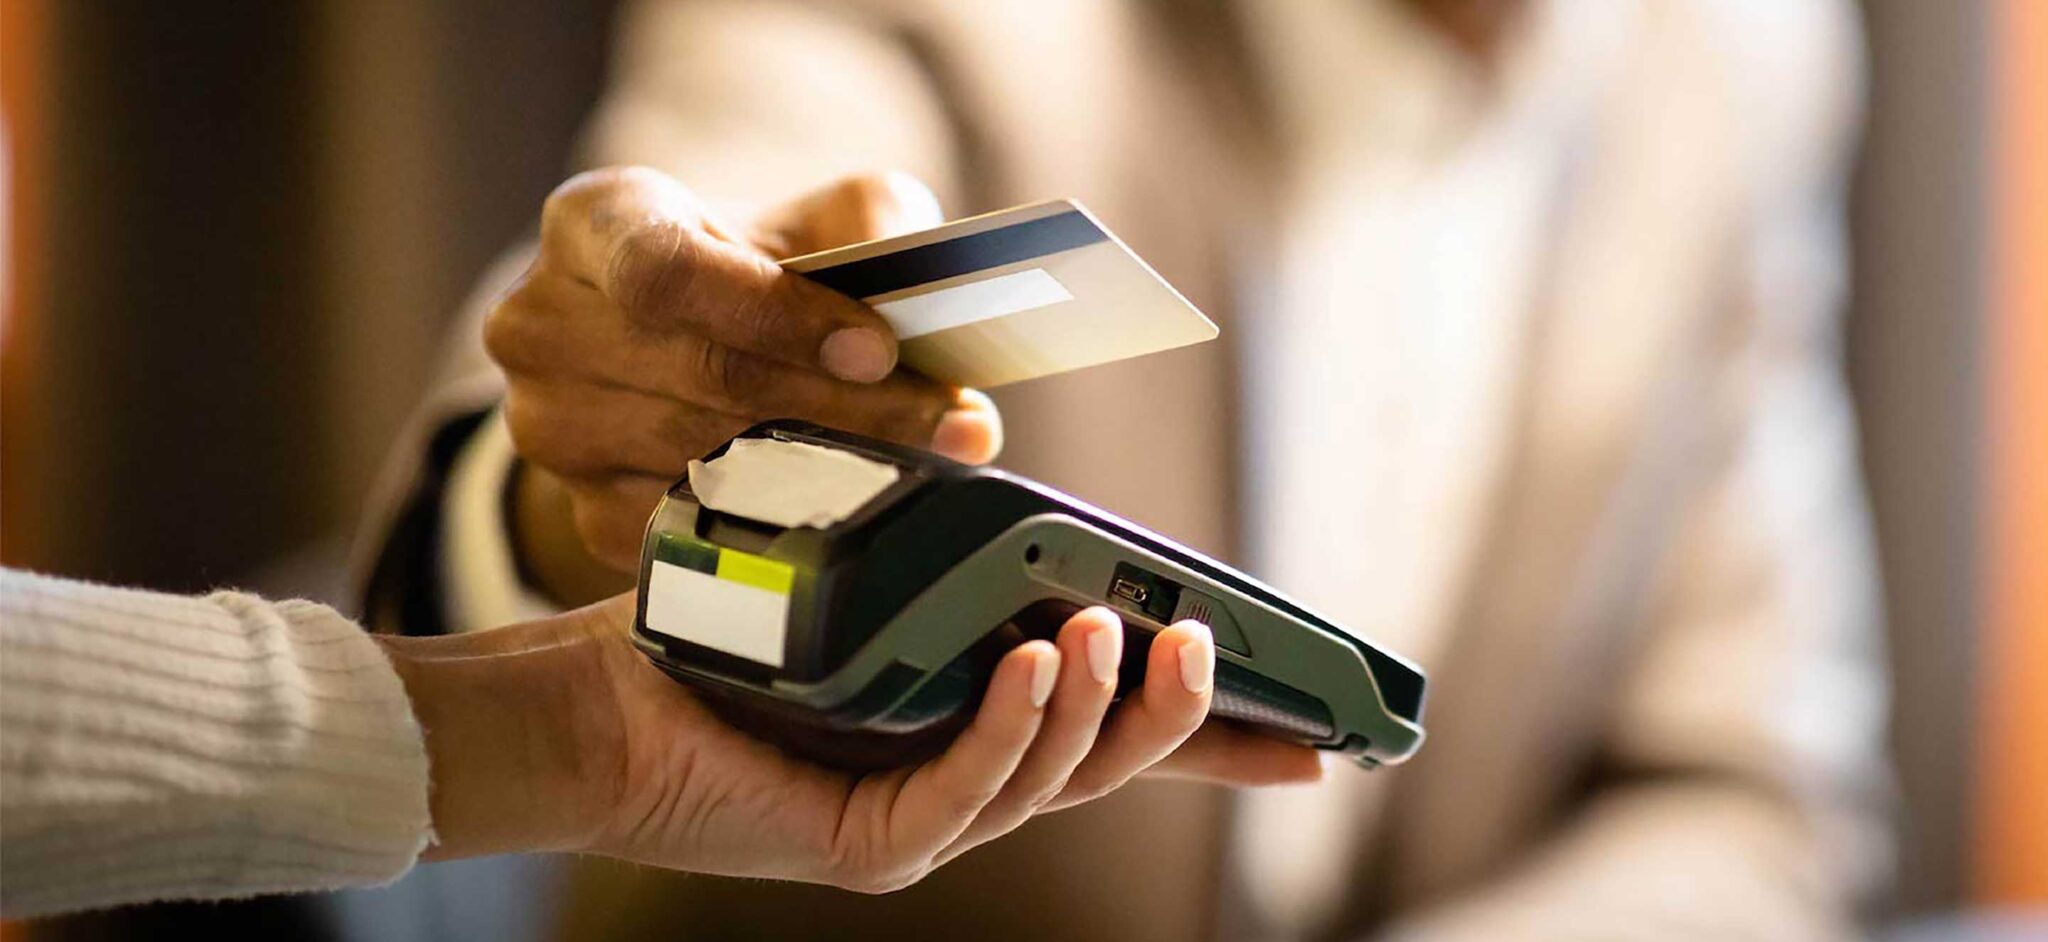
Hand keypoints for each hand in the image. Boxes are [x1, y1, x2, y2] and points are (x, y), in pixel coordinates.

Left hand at [378, 595, 1322, 891]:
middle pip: (1111, 768)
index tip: (1316, 732)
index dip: (1215, 739)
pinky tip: (1039, 662)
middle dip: (1186, 718)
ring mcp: (915, 826)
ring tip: (1132, 632)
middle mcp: (957, 787)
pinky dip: (1015, 727)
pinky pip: (966, 789)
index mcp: (969, 731)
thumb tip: (1032, 503)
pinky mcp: (863, 842)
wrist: (584, 700)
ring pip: (1053, 781)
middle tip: (1217, 645)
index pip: (1116, 741)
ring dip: (1103, 706)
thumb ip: (952, 570)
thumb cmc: (713, 630)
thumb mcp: (865, 582)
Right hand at [487, 167, 1001, 602]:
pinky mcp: (580, 507)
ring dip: (825, 467)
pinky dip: (777, 521)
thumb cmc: (754, 269)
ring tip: (919, 459)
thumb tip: (922, 275)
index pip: (664, 272)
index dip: (776, 316)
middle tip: (945, 420)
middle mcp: (541, 322)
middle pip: (700, 376)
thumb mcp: (814, 217)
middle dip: (839, 403)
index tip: (878, 348)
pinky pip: (687, 527)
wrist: (678, 343)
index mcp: (590, 223)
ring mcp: (549, 425)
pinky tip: (847, 503)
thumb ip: (872, 221)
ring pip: (699, 459)